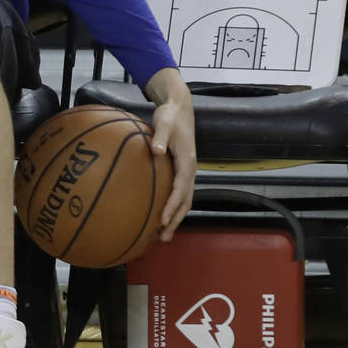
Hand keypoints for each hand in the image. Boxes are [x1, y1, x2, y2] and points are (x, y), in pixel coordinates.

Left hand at [145, 67, 196, 241]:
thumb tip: (156, 151)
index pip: (181, 190)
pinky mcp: (181, 170)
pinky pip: (178, 193)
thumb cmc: (170, 116)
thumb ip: (161, 137)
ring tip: (162, 234)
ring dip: (175, 218)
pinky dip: (172, 207)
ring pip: (184, 201)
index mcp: (187, 163)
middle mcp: (190, 171)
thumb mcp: (165, 123)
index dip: (172, 207)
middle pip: (185, 202)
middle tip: (163, 238)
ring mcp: (187, 172)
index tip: (162, 221)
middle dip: (175, 221)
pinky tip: (159, 213)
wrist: (180, 108)